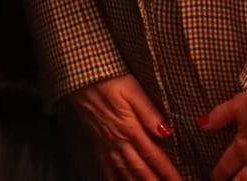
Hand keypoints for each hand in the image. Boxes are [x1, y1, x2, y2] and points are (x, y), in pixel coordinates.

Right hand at [67, 75, 181, 180]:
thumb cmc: (107, 78)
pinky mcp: (96, 142)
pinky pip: (105, 167)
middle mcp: (119, 140)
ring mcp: (106, 143)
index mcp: (130, 128)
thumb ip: (148, 111)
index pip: (154, 155)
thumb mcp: (131, 88)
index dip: (168, 171)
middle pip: (140, 169)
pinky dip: (113, 179)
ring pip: (125, 172)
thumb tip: (166, 132)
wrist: (78, 77)